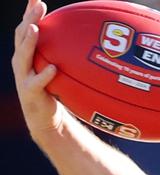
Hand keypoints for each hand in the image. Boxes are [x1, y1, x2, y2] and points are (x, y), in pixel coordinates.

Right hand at [12, 0, 65, 138]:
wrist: (45, 119)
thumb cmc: (51, 91)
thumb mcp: (54, 68)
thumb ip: (60, 55)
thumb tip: (80, 38)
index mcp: (26, 55)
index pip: (25, 28)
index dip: (29, 13)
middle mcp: (21, 63)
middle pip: (22, 36)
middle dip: (28, 19)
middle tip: (38, 7)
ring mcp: (23, 77)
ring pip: (23, 56)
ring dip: (29, 42)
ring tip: (36, 29)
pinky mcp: (30, 93)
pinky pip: (37, 83)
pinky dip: (45, 75)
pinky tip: (53, 68)